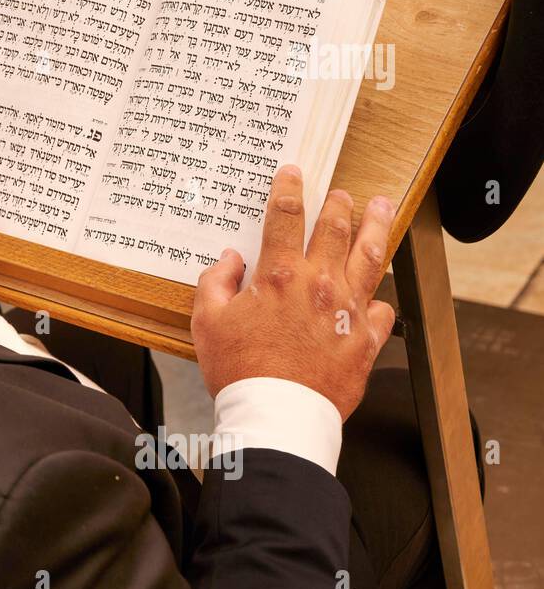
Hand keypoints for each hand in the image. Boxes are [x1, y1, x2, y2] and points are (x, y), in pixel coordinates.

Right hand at [191, 165, 396, 420]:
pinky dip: (379, 301)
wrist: (277, 414)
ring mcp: (348, 311)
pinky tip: (377, 295)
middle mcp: (320, 285)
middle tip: (341, 193)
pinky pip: (382, 312)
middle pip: (336, 230)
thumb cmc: (239, 370)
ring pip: (370, 258)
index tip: (293, 173)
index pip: (286, 218)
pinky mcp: (365, 341)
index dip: (289, 190)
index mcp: (280, 276)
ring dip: (375, 228)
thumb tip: (228, 260)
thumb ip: (215, 283)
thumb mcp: (206, 322)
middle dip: (338, 205)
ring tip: (381, 208)